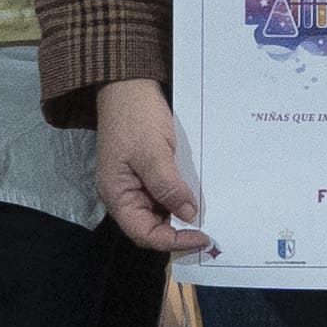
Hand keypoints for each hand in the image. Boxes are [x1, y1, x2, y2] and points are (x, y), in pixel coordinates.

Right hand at [95, 77, 210, 257]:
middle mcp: (125, 196)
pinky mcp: (148, 173)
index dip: (173, 241)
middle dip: (179, 232)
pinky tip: (198, 197)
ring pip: (160, 213)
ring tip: (208, 217)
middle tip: (209, 231)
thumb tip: (189, 215)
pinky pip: (164, 195)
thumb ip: (168, 186)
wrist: (128, 85)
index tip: (202, 236)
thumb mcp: (153, 152)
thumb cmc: (135, 116)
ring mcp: (136, 185)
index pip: (144, 234)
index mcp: (117, 195)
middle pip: (152, 228)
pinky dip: (180, 198)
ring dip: (181, 216)